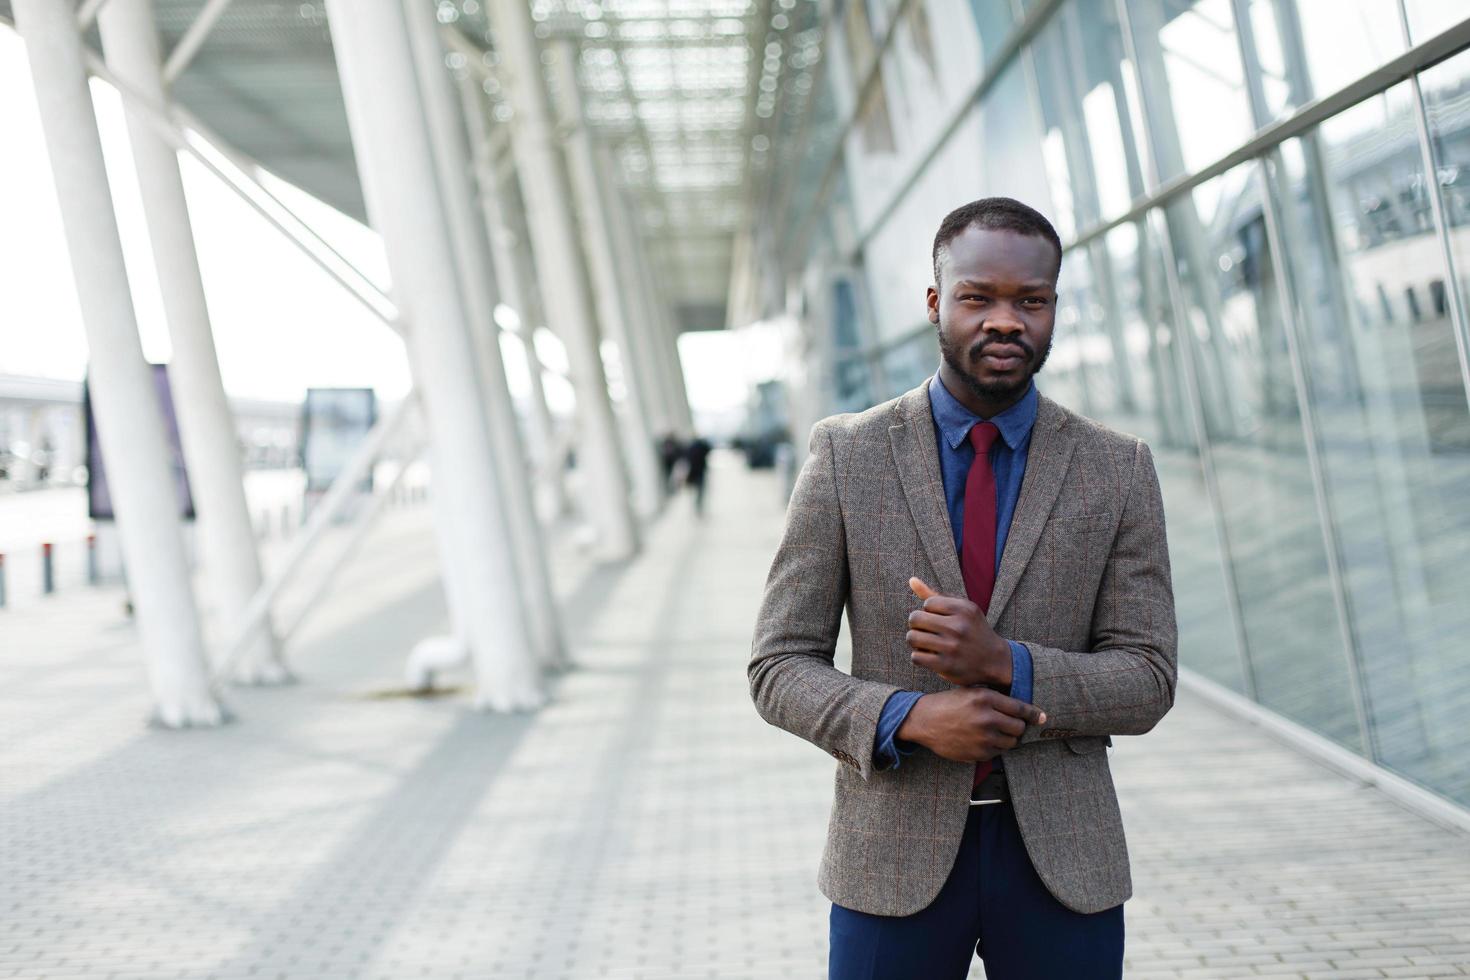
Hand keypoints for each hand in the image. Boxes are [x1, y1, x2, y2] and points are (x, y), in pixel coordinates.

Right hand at [896, 687, 1046, 762]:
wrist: (924, 720)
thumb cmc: (949, 704)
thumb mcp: (971, 692)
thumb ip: (996, 698)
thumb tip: (1024, 710)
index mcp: (986, 698)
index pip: (1021, 708)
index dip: (1033, 714)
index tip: (1041, 717)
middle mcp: (987, 718)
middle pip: (1019, 727)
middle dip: (1017, 726)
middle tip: (1009, 724)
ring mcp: (983, 738)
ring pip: (1011, 742)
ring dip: (1007, 738)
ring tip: (994, 732)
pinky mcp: (978, 753)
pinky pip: (998, 753)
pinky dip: (995, 747)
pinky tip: (982, 740)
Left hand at [906, 577, 1012, 688]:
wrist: (994, 661)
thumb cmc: (972, 630)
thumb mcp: (961, 609)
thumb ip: (935, 595)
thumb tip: (911, 580)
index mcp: (963, 609)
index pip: (927, 604)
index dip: (929, 611)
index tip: (939, 619)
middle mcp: (958, 627)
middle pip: (915, 618)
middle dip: (917, 624)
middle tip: (926, 630)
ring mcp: (952, 647)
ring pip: (912, 637)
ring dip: (915, 640)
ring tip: (925, 642)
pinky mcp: (946, 666)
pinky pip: (916, 657)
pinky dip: (919, 656)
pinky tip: (929, 655)